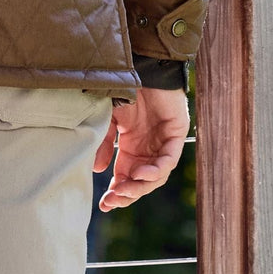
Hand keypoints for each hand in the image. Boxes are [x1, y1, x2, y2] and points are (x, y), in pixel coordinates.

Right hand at [93, 86, 189, 210]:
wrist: (142, 69)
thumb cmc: (126, 91)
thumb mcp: (110, 120)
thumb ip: (105, 144)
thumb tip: (97, 170)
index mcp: (133, 148)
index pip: (126, 177)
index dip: (117, 192)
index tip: (104, 205)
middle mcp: (149, 151)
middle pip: (141, 182)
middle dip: (127, 194)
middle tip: (113, 200)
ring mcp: (163, 145)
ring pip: (156, 177)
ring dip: (140, 186)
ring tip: (125, 190)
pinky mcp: (175, 136)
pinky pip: (168, 161)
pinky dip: (155, 170)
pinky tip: (141, 174)